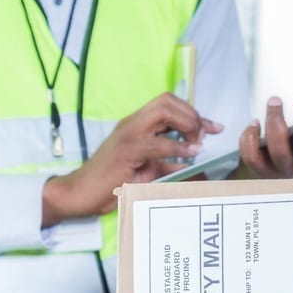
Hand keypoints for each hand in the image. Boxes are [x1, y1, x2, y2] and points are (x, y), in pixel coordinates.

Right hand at [42, 92, 221, 226]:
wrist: (79, 192)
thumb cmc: (110, 182)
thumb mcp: (146, 170)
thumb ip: (168, 162)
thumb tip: (194, 163)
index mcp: (137, 124)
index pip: (168, 104)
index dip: (194, 113)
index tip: (213, 128)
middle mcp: (133, 123)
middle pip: (168, 100)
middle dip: (192, 115)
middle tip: (203, 137)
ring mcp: (128, 134)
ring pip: (164, 111)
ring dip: (187, 125)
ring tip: (197, 145)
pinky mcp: (126, 151)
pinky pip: (157, 143)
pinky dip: (177, 148)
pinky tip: (190, 154)